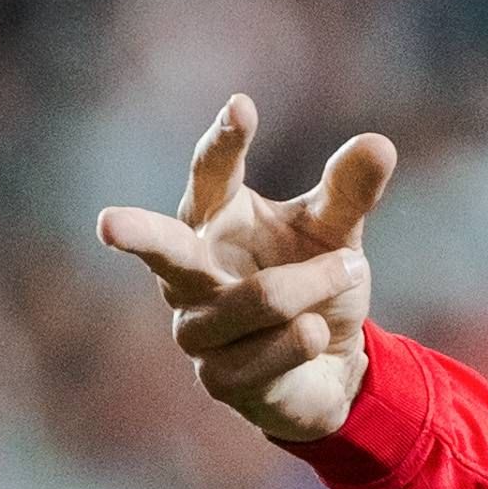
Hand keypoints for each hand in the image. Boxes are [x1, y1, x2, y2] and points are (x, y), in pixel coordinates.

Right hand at [97, 95, 398, 445]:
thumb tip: (379, 143)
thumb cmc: (315, 284)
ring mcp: (196, 330)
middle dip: (137, 235)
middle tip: (107, 222)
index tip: (242, 107)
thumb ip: (348, 194)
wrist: (330, 369)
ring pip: (259, 299)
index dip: (224, 144)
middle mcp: (187, 274)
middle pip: (164, 250)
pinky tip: (318, 334)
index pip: (211, 176)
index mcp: (211, 221)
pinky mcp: (217, 381)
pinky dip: (309, 338)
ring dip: (315, 286)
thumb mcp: (337, 235)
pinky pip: (273, 351)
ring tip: (347, 274)